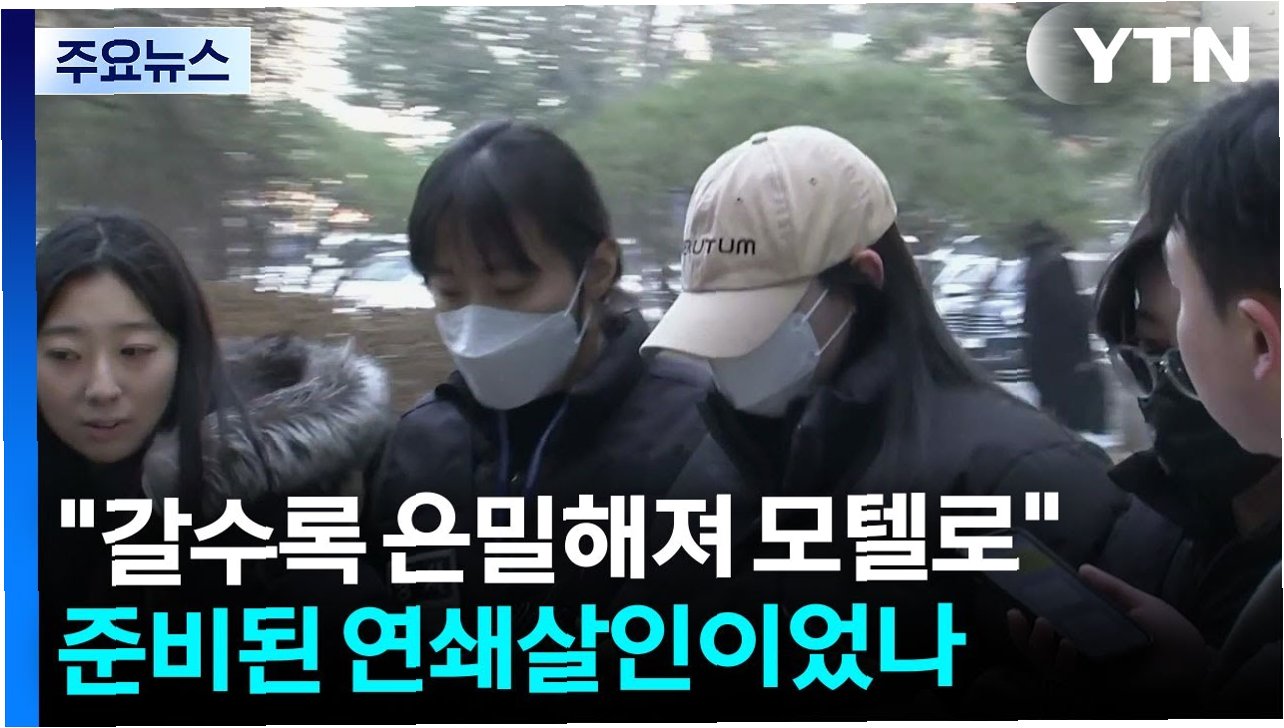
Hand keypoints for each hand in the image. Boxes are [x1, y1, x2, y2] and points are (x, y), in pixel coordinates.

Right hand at [1008, 565, 1213, 696]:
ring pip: (1047, 666)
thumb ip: (1110, 589)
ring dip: (1038, 647)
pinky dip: (1061, 662)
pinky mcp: (1099, 689)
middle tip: (1015, 616)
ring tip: (1043, 626)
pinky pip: (1070, 678)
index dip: (1025, 624)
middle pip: (1039, 651)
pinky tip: (1066, 646)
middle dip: (1021, 637)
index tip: (1013, 604)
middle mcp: (1084, 657)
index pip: (1049, 633)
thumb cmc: (1171, 636)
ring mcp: (1090, 675)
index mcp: (1089, 637)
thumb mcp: (1139, 605)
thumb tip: (1082, 568)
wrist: (1198, 665)